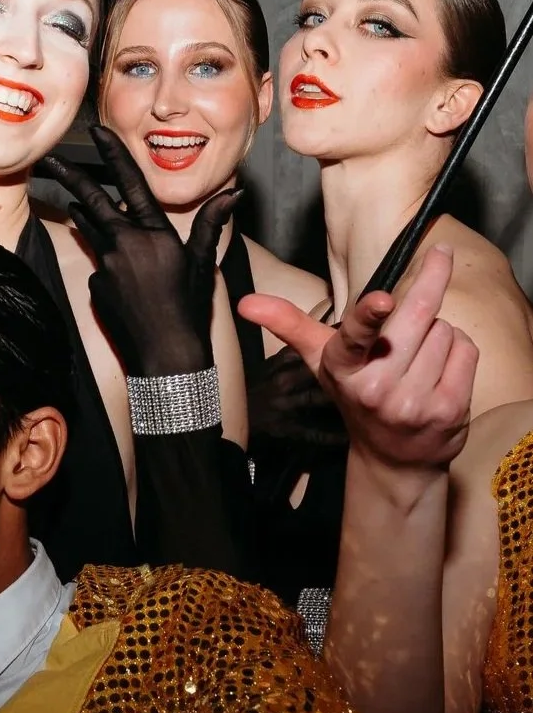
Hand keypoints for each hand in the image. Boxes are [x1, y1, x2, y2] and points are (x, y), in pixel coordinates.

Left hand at [39, 125, 240, 375]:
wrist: (165, 357)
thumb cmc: (189, 311)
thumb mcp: (202, 263)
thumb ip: (209, 224)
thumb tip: (234, 192)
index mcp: (154, 234)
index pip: (130, 183)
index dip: (113, 154)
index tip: (96, 133)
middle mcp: (124, 246)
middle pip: (92, 202)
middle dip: (70, 178)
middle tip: (50, 161)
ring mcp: (105, 267)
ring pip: (91, 231)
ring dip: (83, 214)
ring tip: (72, 200)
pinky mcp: (95, 287)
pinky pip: (99, 266)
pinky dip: (107, 264)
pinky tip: (124, 282)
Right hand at [239, 245, 476, 474]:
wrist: (393, 458)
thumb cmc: (358, 394)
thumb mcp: (322, 361)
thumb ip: (290, 325)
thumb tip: (246, 302)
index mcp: (342, 370)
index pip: (354, 337)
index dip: (368, 315)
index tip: (382, 300)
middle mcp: (374, 388)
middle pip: (417, 313)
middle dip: (430, 283)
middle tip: (440, 255)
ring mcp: (411, 402)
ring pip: (445, 330)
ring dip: (439, 333)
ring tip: (419, 357)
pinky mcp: (446, 410)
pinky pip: (465, 351)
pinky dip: (458, 353)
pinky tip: (440, 372)